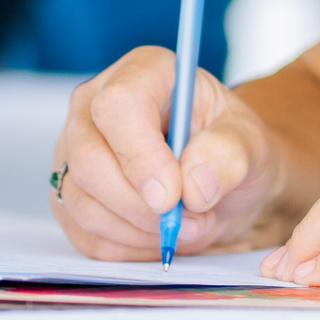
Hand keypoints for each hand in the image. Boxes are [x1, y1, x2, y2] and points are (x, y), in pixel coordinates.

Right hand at [49, 46, 284, 260]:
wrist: (221, 181)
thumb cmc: (230, 149)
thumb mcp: (250, 143)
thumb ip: (229, 155)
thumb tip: (193, 185)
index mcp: (142, 73)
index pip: (118, 106)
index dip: (140, 155)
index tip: (172, 195)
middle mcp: (94, 105)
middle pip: (89, 160)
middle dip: (143, 207)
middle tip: (194, 219)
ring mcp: (73, 151)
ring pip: (83, 204)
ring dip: (141, 230)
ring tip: (186, 225)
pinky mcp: (68, 195)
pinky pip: (85, 234)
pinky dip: (130, 246)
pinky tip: (159, 234)